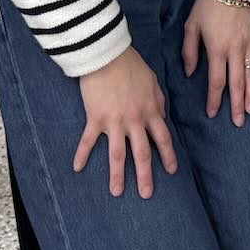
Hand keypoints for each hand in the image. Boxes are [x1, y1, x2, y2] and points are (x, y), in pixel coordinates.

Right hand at [75, 48, 177, 197]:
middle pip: (142, 153)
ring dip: (118, 175)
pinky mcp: (96, 118)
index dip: (168, 156)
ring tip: (116, 193)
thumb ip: (158, 100)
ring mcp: (115, 122)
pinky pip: (89, 140)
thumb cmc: (131, 65)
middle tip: (147, 194)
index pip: (163, 139)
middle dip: (146, 175)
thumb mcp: (153, 81)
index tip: (172, 171)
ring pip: (118, 154)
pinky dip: (82, 154)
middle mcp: (135, 121)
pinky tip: (77, 168)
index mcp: (151, 111)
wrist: (108, 55)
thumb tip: (161, 114)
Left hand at [183, 0, 249, 126]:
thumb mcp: (192, 25)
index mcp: (217, 49)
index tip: (213, 113)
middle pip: (237, 84)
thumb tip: (190, 72)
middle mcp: (235, 51)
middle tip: (239, 122)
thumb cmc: (210, 2)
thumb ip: (190, 51)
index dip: (215, 100)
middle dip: (236, 105)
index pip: (217, 81)